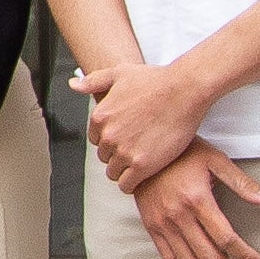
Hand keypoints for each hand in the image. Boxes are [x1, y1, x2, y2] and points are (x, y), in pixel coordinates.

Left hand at [72, 50, 227, 187]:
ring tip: (140, 162)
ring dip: (124, 170)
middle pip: (104, 157)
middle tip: (136, 149)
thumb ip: (94, 81)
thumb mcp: (119, 73)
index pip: (96, 140)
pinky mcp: (142, 165)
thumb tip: (74, 85)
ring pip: (113, 173)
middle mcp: (108, 135)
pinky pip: (126, 185)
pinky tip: (142, 176)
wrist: (185, 90)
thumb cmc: (156, 80)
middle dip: (117, 154)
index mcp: (100, 116)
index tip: (124, 138)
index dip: (111, 140)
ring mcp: (124, 151)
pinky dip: (132, 183)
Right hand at [133, 144, 259, 258]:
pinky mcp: (151, 226)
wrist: (144, 149)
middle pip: (210, 256)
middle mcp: (178, 215)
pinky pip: (169, 256)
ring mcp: (162, 223)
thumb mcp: (216, 161)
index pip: (227, 239)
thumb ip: (243, 184)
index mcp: (197, 199)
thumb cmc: (184, 153)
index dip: (246, 256)